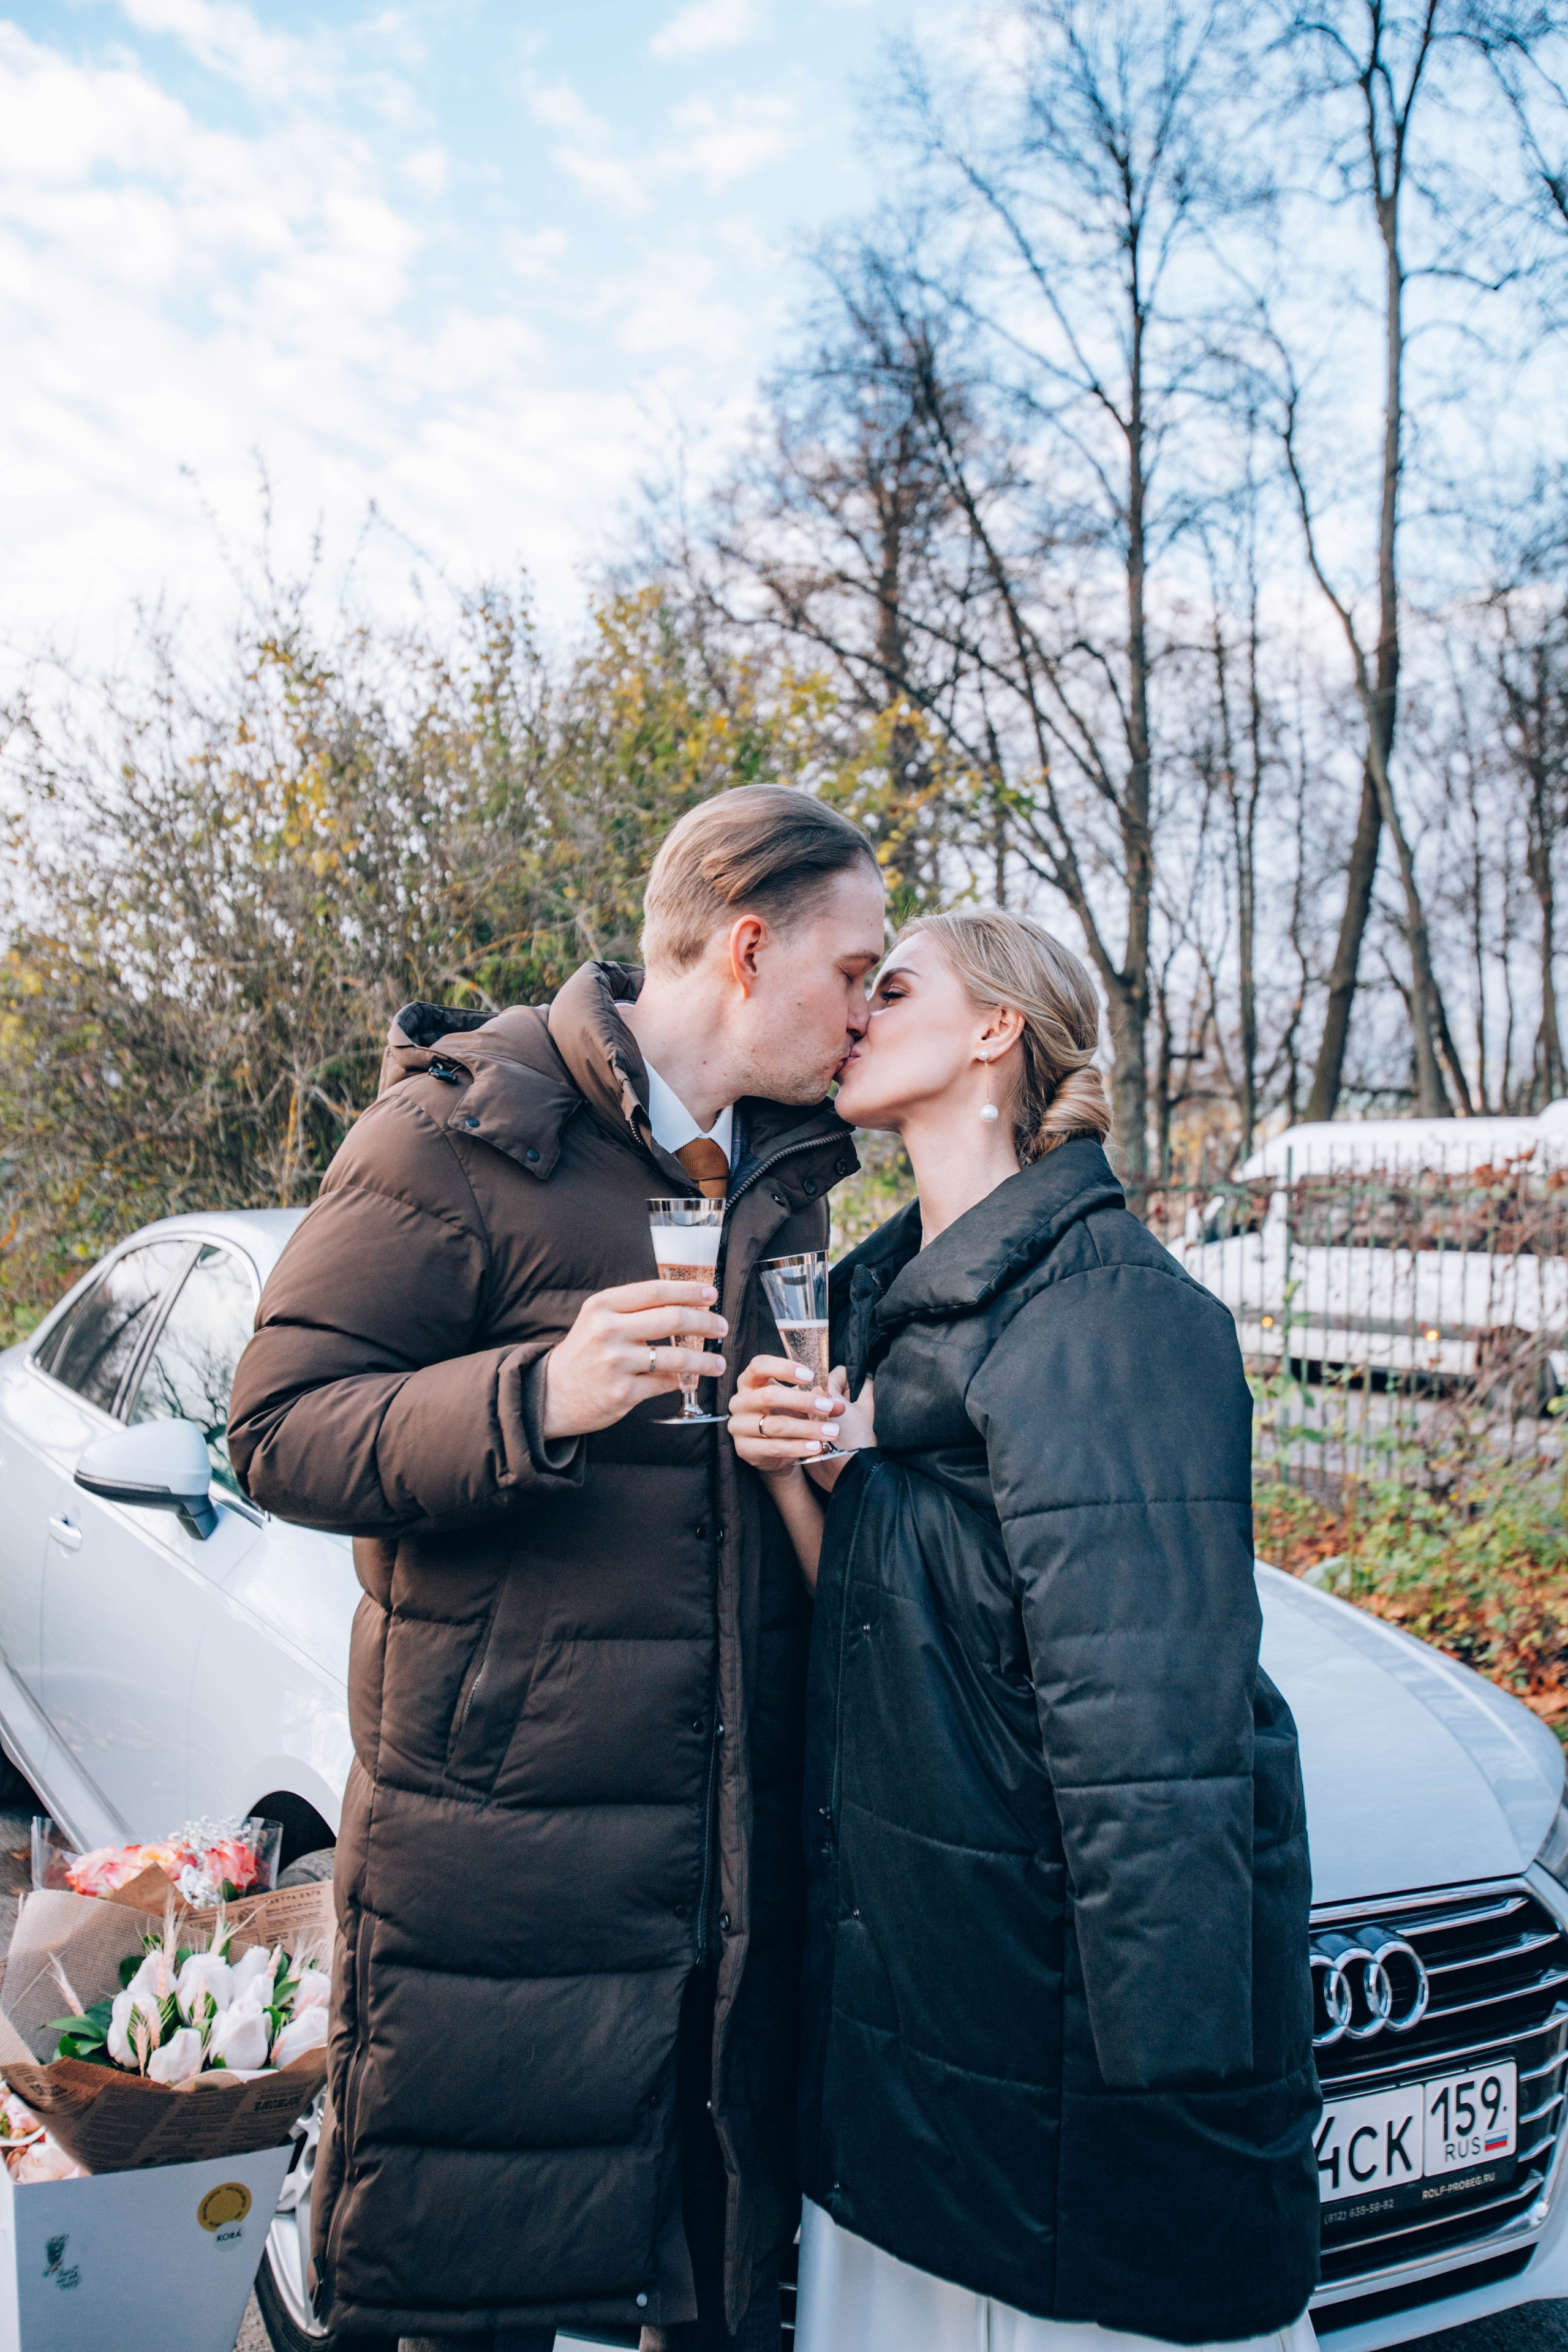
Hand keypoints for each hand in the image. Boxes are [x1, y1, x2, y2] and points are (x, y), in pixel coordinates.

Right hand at [540, 1281, 727, 1439]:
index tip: (711, 1295)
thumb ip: (634, 1308)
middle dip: (706, 1322)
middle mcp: (608, 1330)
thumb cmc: (584, 1352)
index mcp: (603, 1306)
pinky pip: (664, 1384)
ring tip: (718, 1363)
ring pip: (676, 1357)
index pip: (656, 1291)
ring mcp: (615, 1363)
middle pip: (673, 1318)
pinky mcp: (622, 1393)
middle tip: (721, 1327)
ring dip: (705, 1360)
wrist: (551, 1393)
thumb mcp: (599, 1319)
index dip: (690, 1291)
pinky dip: (680, 1382)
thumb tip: (684, 1302)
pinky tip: (687, 1381)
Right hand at [728, 1356, 849, 1473]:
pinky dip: (798, 1447)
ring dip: (806, 1428)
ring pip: (775, 1425)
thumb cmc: (783, 1416)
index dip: (784, 1368)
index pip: (759, 1365)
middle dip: (802, 1401)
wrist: (771, 1452)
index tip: (810, 1376)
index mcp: (750, 1381)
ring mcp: (739, 1426)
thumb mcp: (799, 1404)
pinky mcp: (744, 1448)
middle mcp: (740, 1401)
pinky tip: (816, 1447)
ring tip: (831, 1431)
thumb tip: (840, 1404)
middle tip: (827, 1407)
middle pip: (768, 1396)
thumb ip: (820, 1400)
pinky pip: (774, 1447)